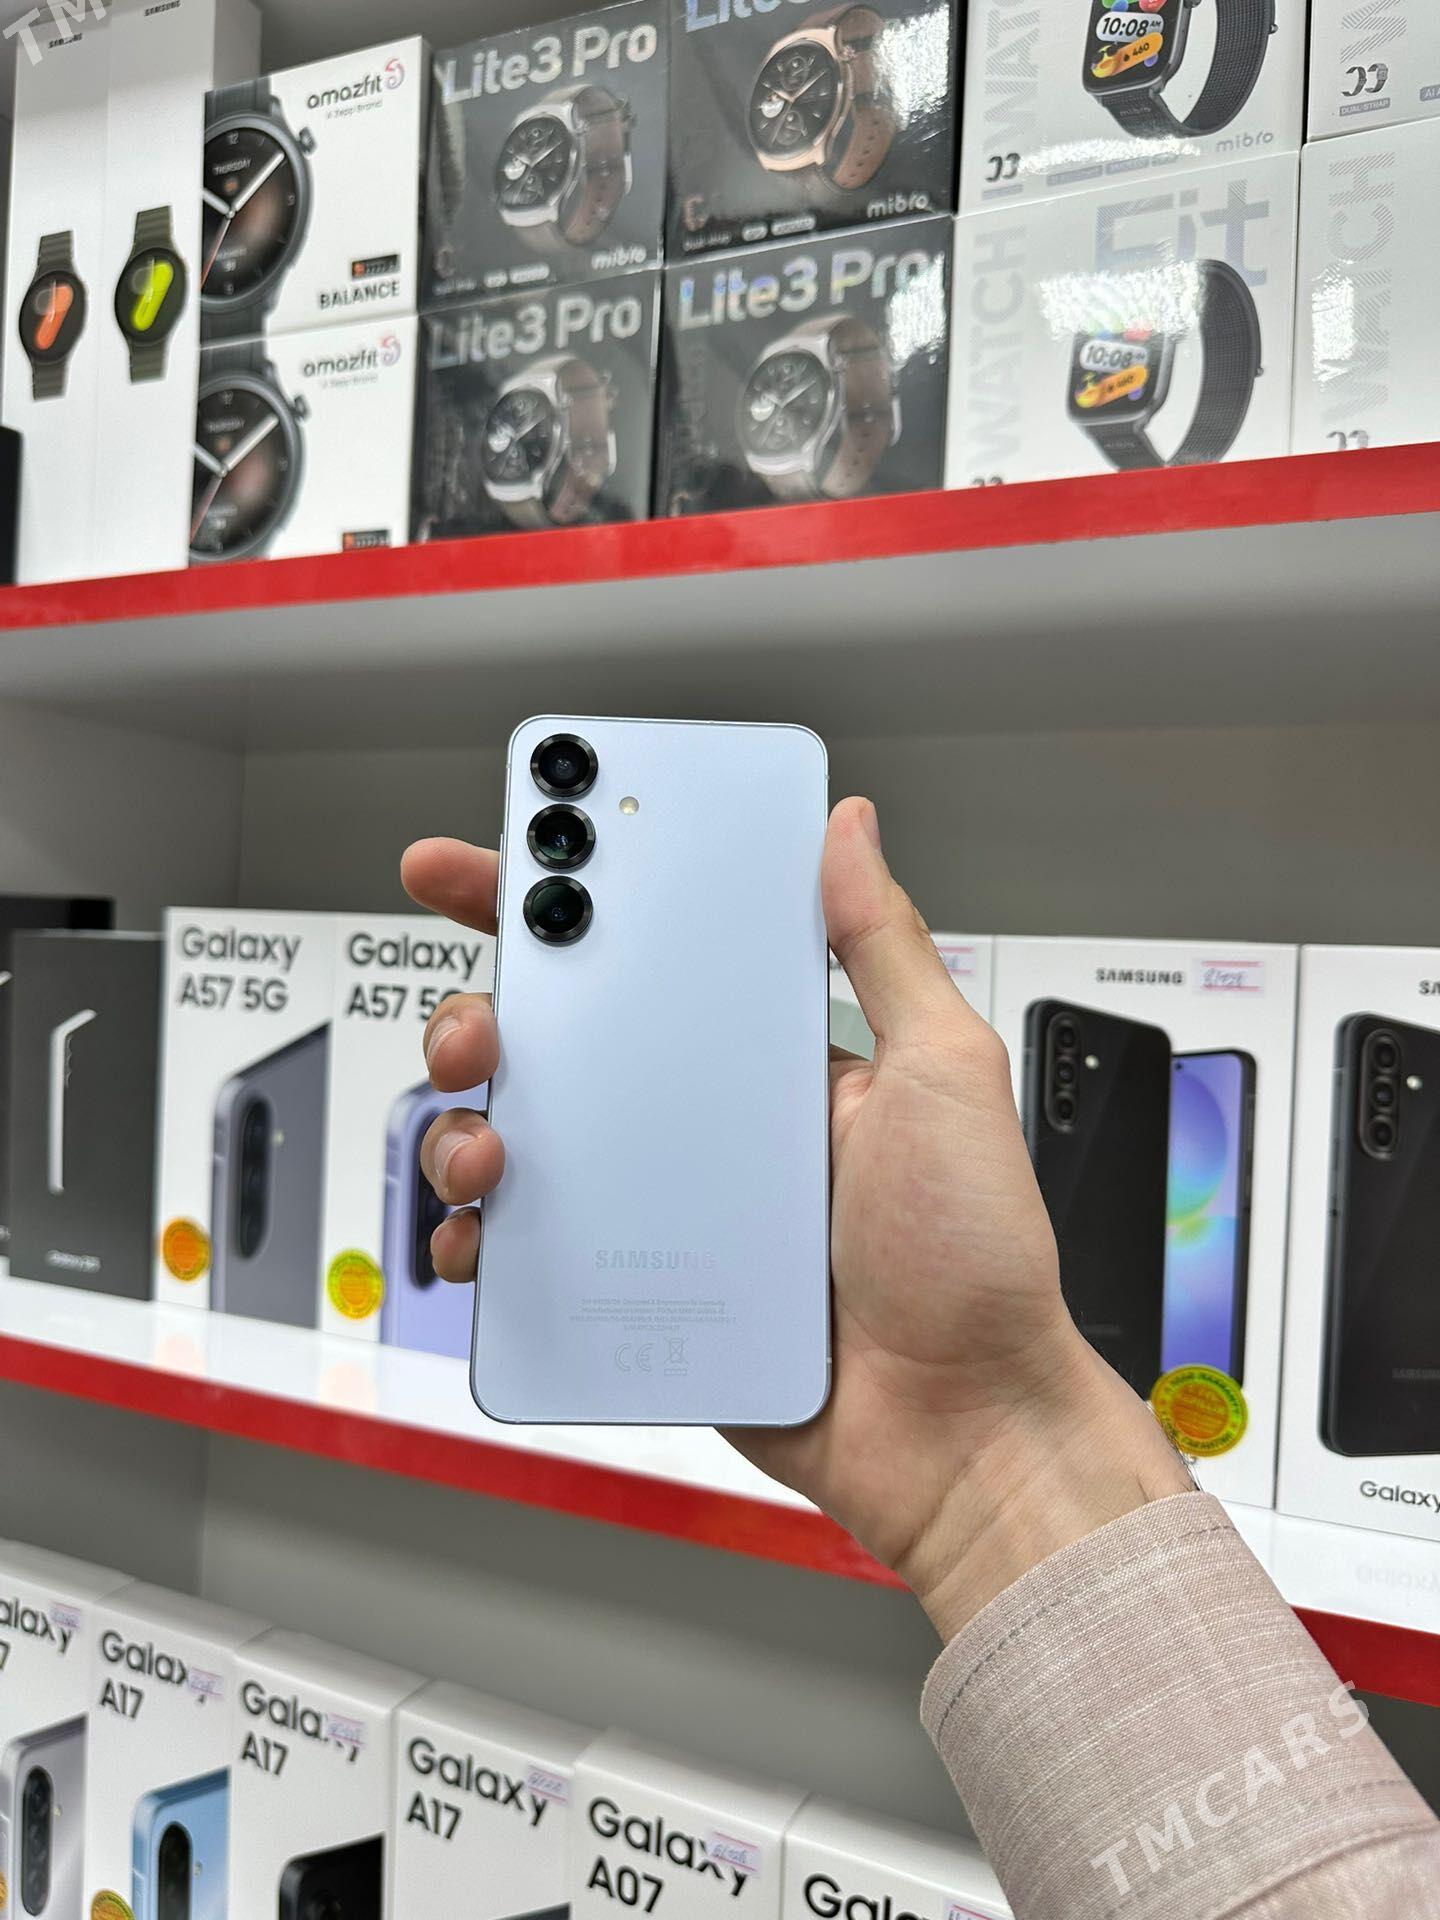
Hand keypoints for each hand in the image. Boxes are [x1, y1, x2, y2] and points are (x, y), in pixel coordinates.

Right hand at [401, 803, 1188, 1642]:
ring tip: (493, 1145)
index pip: (651, 948)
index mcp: (768, 1056)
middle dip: (483, 1011)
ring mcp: (660, 1207)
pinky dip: (478, 1241)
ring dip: (467, 1125)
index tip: (491, 858)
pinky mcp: (633, 1290)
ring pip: (518, 1139)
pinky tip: (484, 1238)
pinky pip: (525, 1253)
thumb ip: (885, 947)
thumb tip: (849, 828)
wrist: (959, 1428)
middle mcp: (701, 1122)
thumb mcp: (946, 1073)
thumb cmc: (973, 1259)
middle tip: (476, 1025)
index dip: (563, 896)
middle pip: (554, 1040)